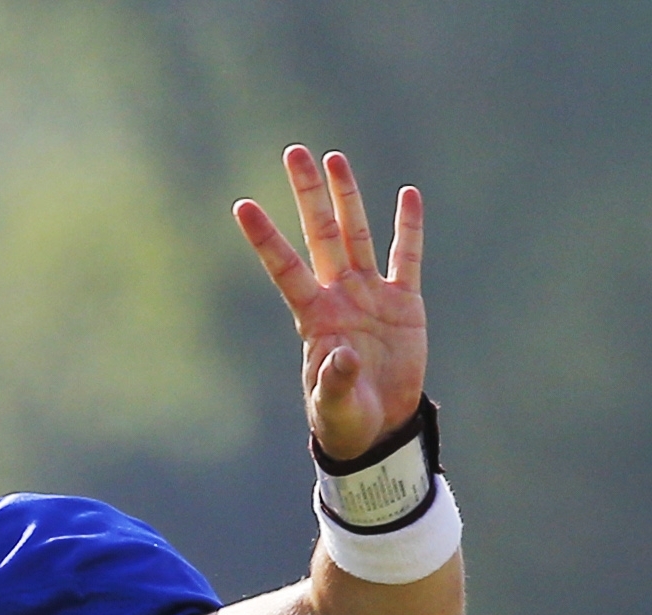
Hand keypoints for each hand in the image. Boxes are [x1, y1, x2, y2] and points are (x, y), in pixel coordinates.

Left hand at [235, 147, 427, 461]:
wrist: (378, 425)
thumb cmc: (344, 418)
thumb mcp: (335, 406)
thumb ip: (334, 382)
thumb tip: (341, 355)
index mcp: (314, 317)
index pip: (285, 268)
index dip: (266, 238)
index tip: (243, 206)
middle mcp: (338, 295)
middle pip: (321, 234)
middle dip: (308, 195)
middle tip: (294, 152)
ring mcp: (370, 294)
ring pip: (357, 234)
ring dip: (347, 196)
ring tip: (334, 159)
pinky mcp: (404, 302)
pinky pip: (407, 257)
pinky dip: (409, 227)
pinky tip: (408, 194)